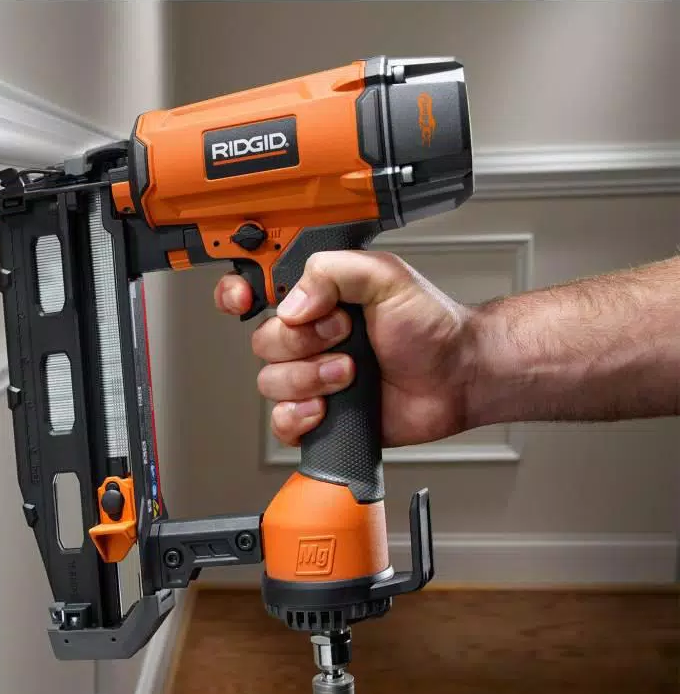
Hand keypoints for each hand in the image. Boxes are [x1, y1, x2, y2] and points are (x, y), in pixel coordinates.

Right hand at [214, 251, 474, 448]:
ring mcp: (311, 375)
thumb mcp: (386, 276)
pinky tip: (326, 408)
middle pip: (262, 341)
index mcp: (316, 297)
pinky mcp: (318, 416)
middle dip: (301, 343)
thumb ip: (334, 271)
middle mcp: (308, 336)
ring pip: (270, 382)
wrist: (456, 376)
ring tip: (349, 374)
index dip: (237, 294)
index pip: (254, 289)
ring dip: (309, 379)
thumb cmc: (430, 327)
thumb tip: (290, 303)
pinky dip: (298, 417)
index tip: (246, 300)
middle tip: (343, 337)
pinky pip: (281, 423)